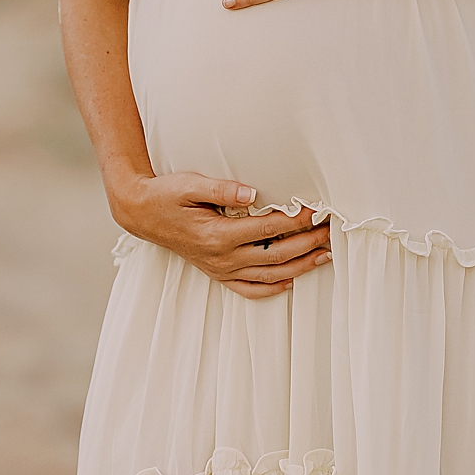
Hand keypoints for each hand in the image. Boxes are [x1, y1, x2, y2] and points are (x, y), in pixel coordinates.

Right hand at [109, 172, 331, 297]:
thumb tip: (253, 193)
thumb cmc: (167, 194)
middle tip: (332, 230)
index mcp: (218, 234)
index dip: (296, 220)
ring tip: (325, 255)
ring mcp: (220, 269)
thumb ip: (222, 189)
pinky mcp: (216, 273)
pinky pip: (248, 290)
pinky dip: (272, 289)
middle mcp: (222, 257)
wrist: (141, 213)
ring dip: (300, 266)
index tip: (318, 210)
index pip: (268, 228)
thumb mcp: (190, 184)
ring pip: (269, 275)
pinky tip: (291, 281)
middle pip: (276, 254)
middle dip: (308, 243)